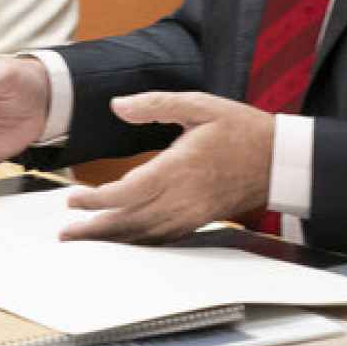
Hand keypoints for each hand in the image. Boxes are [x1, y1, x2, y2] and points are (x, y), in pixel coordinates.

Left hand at [61, 91, 272, 243]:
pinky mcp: (199, 221)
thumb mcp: (199, 104)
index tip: (72, 199)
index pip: (127, 192)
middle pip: (129, 220)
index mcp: (179, 167)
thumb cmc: (240, 128)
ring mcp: (192, 213)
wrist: (280, 159)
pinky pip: (163, 238)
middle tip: (66, 234)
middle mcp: (182, 197)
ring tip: (85, 240)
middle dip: (95, 229)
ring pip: (144, 234)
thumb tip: (117, 106)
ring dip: (112, 239)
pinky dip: (138, 242)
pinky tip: (123, 240)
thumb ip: (155, 105)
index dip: (96, 200)